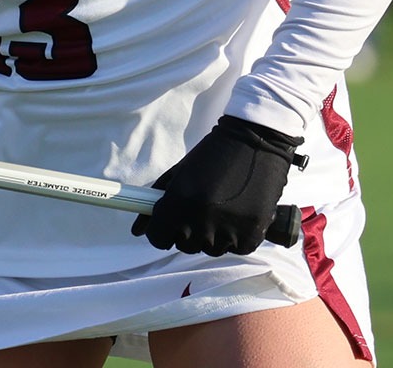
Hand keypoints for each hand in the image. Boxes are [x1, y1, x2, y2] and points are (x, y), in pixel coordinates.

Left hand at [131, 115, 305, 255]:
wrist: (256, 143)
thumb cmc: (213, 155)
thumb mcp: (178, 173)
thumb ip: (154, 203)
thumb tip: (136, 231)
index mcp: (179, 203)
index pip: (158, 239)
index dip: (161, 233)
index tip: (167, 226)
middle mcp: (201, 221)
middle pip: (184, 245)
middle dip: (187, 231)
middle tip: (199, 210)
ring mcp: (227, 231)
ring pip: (210, 248)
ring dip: (212, 235)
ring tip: (221, 210)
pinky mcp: (251, 236)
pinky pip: (235, 248)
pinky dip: (235, 236)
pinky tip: (238, 214)